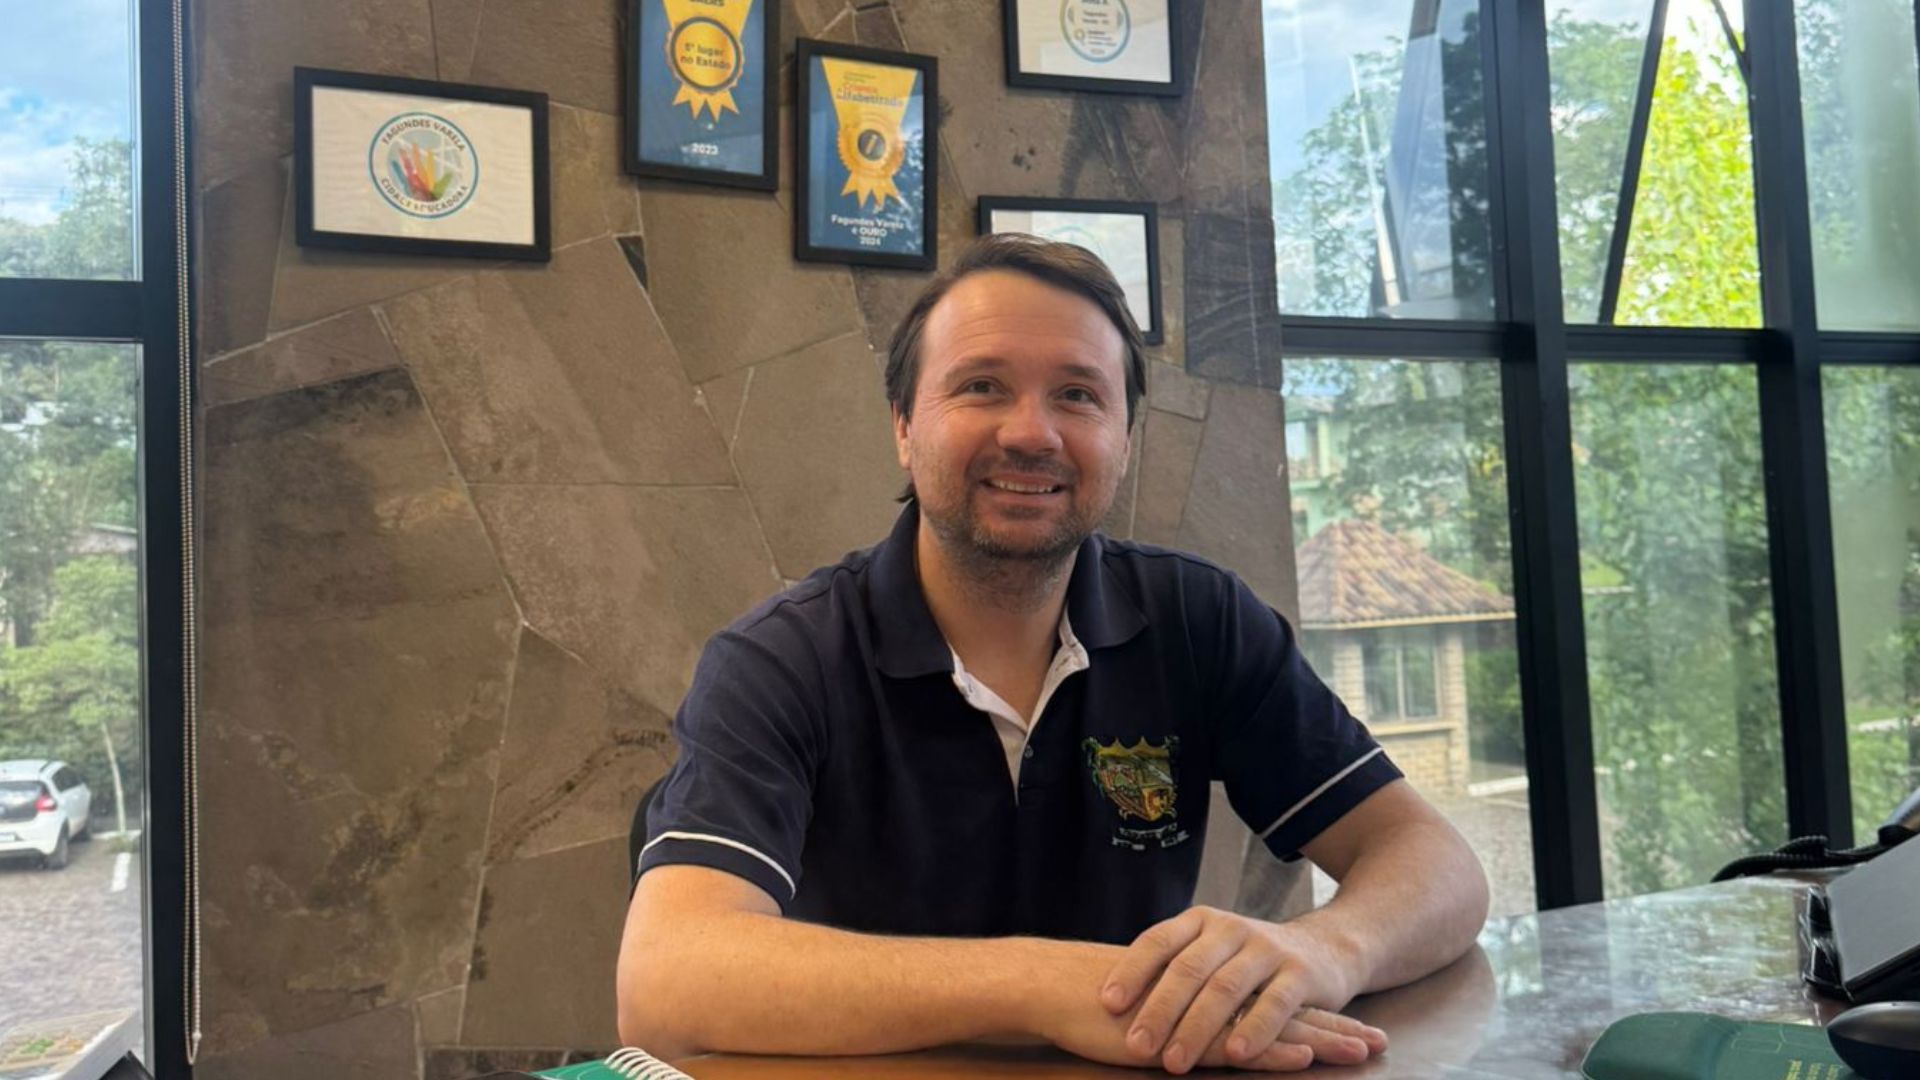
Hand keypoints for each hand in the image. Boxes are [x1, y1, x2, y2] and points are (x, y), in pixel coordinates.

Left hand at [1099, 906, 1386, 1074]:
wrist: (1325, 948)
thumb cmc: (1248, 960)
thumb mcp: (1209, 951)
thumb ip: (1172, 969)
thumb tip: (1109, 1000)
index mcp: (1200, 921)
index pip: (1158, 941)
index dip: (1132, 971)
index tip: (1107, 1004)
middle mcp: (1230, 929)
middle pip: (1188, 969)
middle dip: (1160, 1010)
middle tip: (1136, 1045)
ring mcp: (1266, 949)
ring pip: (1226, 988)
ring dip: (1198, 1027)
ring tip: (1175, 1062)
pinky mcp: (1301, 974)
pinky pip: (1274, 1003)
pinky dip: (1254, 1030)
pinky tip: (1235, 1055)